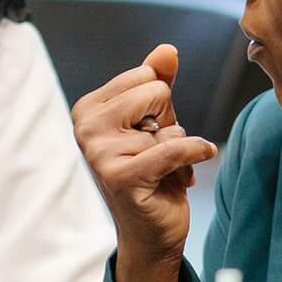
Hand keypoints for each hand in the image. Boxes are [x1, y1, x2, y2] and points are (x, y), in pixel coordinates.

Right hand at [71, 44, 217, 270]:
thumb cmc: (153, 172)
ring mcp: (100, 154)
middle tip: (157, 152)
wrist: (151, 232)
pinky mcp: (123, 177)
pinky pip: (174, 148)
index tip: (148, 132)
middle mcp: (86, 128)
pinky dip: (195, 154)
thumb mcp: (155, 120)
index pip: (146, 75)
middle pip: (157, 92)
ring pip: (168, 125)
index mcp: (88, 109)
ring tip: (162, 172)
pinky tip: (193, 170)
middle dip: (168, 122)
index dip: (159, 105)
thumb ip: (158, 81)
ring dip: (177, 149)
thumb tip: (167, 49)